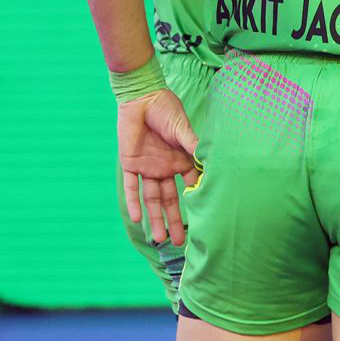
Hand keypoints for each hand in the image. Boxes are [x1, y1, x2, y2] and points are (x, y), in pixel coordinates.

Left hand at [117, 88, 199, 245]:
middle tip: (179, 242)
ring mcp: (149, 168)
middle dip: (175, 220)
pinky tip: (137, 219)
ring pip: (152, 199)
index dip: (196, 200)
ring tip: (159, 239)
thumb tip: (208, 161)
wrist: (141, 99)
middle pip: (170, 199)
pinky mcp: (131, 164)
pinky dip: (133, 203)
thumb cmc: (166, 109)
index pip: (190, 185)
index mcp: (181, 159)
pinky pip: (131, 187)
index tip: (204, 218)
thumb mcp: (182, 128)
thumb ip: (192, 145)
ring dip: (155, 218)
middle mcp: (166, 167)